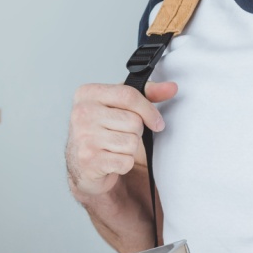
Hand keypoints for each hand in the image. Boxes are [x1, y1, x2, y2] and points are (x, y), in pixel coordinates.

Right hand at [66, 81, 177, 198]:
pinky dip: (124, 164)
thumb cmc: (102, 130)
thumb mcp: (119, 105)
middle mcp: (81, 113)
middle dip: (135, 132)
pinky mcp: (89, 160)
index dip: (148, 110)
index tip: (156, 121)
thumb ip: (146, 94)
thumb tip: (171, 87)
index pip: (128, 95)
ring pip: (131, 143)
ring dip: (129, 150)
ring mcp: (83, 137)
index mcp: (87, 93)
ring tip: (115, 148)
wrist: (81, 164)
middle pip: (133, 121)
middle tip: (121, 135)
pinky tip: (112, 160)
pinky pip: (125, 161)